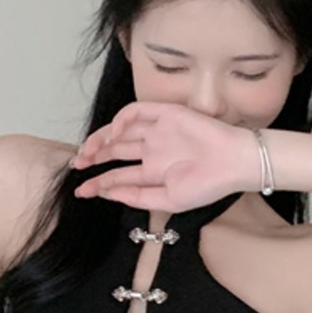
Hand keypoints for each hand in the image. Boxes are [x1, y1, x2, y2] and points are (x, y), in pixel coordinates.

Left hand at [69, 102, 257, 211]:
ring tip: (88, 152)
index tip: (81, 191)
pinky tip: (113, 135)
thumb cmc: (208, 185)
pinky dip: (121, 121)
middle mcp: (153, 150)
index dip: (98, 184)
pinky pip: (136, 112)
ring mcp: (158, 131)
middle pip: (115, 151)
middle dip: (94, 157)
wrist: (233, 163)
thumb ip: (138, 197)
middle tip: (78, 164)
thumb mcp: (168, 200)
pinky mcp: (165, 114)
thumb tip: (108, 194)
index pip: (119, 176)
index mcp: (154, 172)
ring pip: (120, 130)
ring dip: (101, 139)